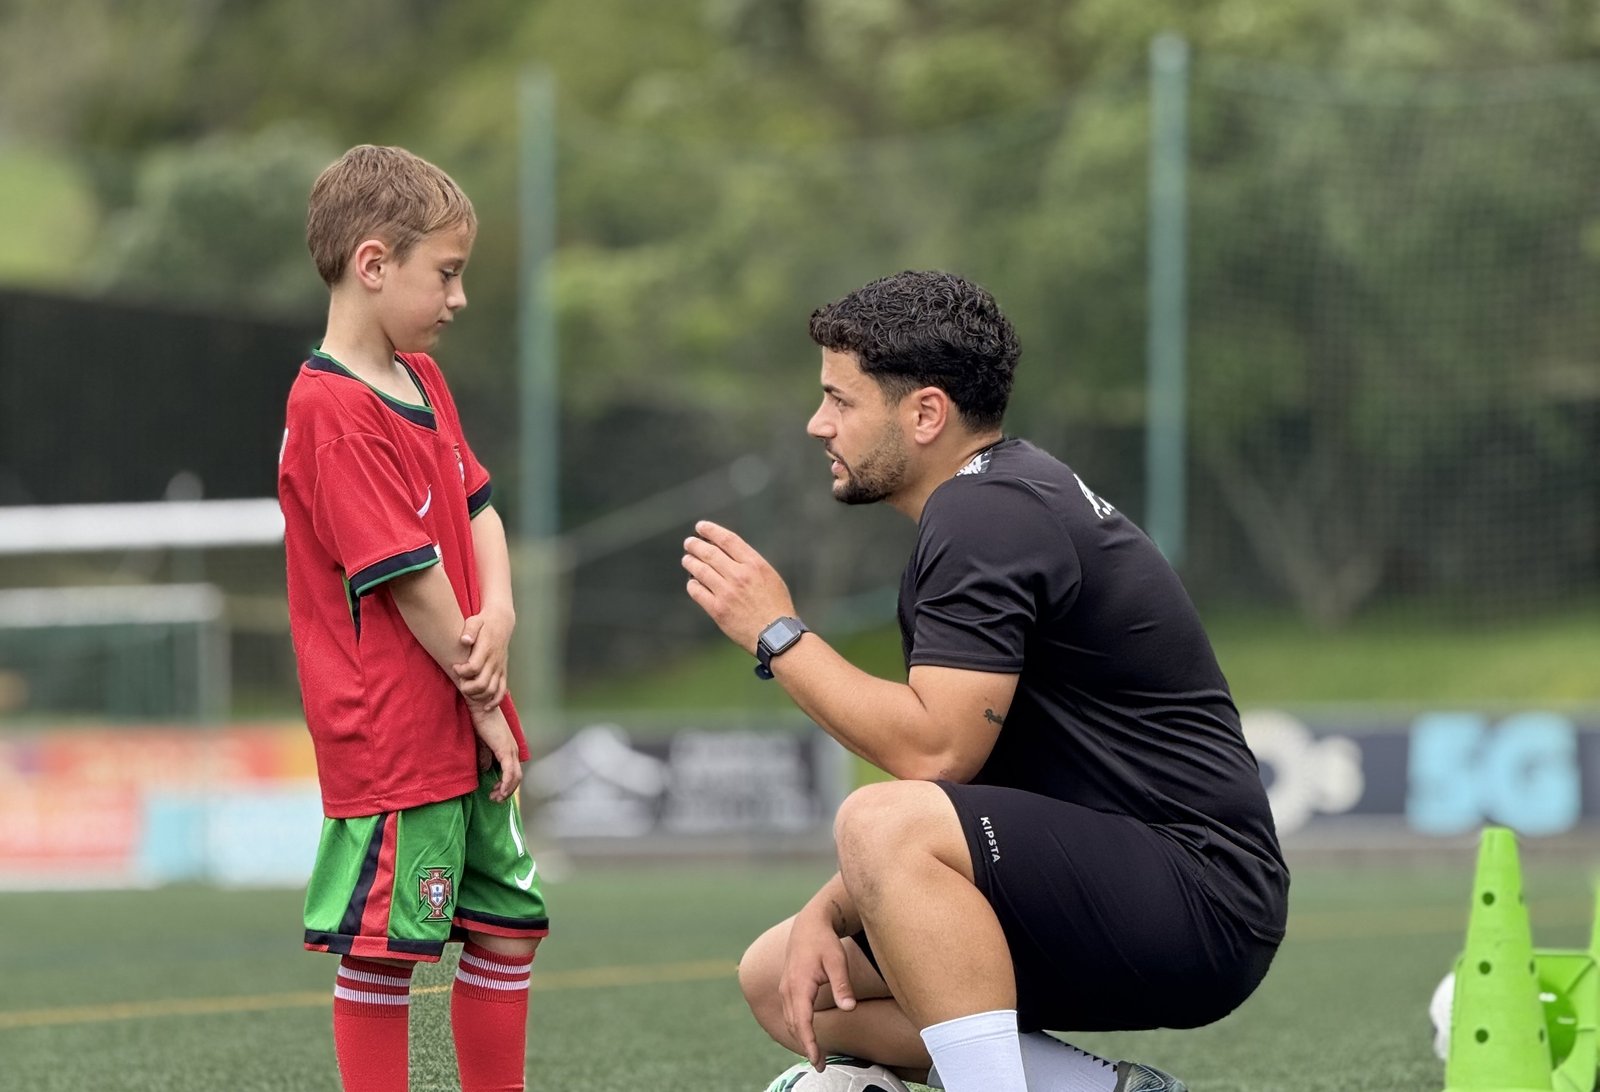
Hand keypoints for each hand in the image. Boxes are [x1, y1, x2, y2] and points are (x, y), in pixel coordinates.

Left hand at [455, 604, 513, 710]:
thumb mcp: (474, 621)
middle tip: (459, 682)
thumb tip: (464, 640)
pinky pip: (502, 691)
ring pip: (491, 690)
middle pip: (482, 683)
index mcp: (487, 649)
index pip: (474, 667)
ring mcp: (500, 668)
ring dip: (478, 696)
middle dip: (467, 687)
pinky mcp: (503, 672)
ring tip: (467, 690)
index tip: (455, 667)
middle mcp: (495, 661)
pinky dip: (495, 701)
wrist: (501, 622)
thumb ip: (470, 630)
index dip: (462, 672)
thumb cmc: (483, 622)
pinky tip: (486, 707)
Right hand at [470, 705, 521, 802]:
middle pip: (517, 777)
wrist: (480, 707)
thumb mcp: (482, 742)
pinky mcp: (505, 750)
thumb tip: (486, 769)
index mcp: (509, 748)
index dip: (507, 784)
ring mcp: (511, 749)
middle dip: (508, 790)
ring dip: (506, 790)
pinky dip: (505, 783)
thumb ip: (485, 755)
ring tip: (496, 797)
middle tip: (496, 798)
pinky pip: (509, 772)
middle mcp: (513, 749)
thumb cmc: (480, 721)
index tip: (496, 792)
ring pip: (515, 776)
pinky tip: (499, 791)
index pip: (514, 771)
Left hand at [682, 520, 795, 653]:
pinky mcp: (718, 609)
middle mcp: (739, 575)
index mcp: (754, 564)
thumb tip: (728, 554)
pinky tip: (693, 583)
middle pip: (710, 553)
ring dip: (690, 562)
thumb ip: (750, 564)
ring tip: (687, 559)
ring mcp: (727, 592)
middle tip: (689, 543)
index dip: (711, 531)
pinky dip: (693, 584)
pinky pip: (697, 592)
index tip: (701, 527)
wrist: (776, 635)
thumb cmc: (776, 606)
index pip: (727, 540)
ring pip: (700, 570)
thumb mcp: (770, 577)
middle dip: (695, 545)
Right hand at [779, 903, 857, 1070]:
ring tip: (816, 1056)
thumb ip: (842, 985)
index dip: (808, 1042)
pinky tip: (808, 1035)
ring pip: (790, 1021)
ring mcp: (785, 989)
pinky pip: (790, 1013)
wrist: (809, 924)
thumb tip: (849, 1008)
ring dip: (801, 1038)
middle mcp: (787, 989)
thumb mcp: (837, 960)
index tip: (816, 1060)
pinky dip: (797, 1027)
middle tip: (821, 1066)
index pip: (802, 1021)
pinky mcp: (787, 988)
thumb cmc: (825, 942)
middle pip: (794, 1025)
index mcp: (799, 985)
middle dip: (806, 1046)